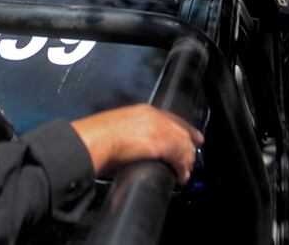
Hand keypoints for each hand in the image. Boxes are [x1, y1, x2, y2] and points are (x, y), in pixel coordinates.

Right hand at [71, 105, 203, 182]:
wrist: (95, 140)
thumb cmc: (97, 137)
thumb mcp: (117, 127)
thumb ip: (131, 132)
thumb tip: (133, 145)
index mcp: (143, 111)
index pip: (172, 119)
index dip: (185, 129)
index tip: (194, 137)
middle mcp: (154, 117)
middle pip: (182, 132)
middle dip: (188, 148)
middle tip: (190, 162)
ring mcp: (160, 129)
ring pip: (184, 145)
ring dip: (186, 161)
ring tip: (184, 174)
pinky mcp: (162, 144)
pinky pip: (181, 158)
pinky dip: (182, 169)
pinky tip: (180, 176)